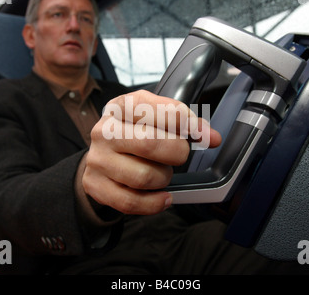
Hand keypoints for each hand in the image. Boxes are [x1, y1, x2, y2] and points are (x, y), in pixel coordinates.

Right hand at [82, 90, 221, 214]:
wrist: (101, 154)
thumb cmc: (133, 133)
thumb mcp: (154, 117)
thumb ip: (185, 123)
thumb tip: (212, 138)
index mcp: (122, 106)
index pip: (163, 111)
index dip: (189, 125)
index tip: (203, 136)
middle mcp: (105, 130)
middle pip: (151, 144)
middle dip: (177, 154)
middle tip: (179, 155)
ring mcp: (98, 159)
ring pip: (143, 177)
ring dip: (164, 179)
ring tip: (162, 173)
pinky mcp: (95, 185)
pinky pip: (130, 202)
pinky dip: (154, 203)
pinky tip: (161, 196)